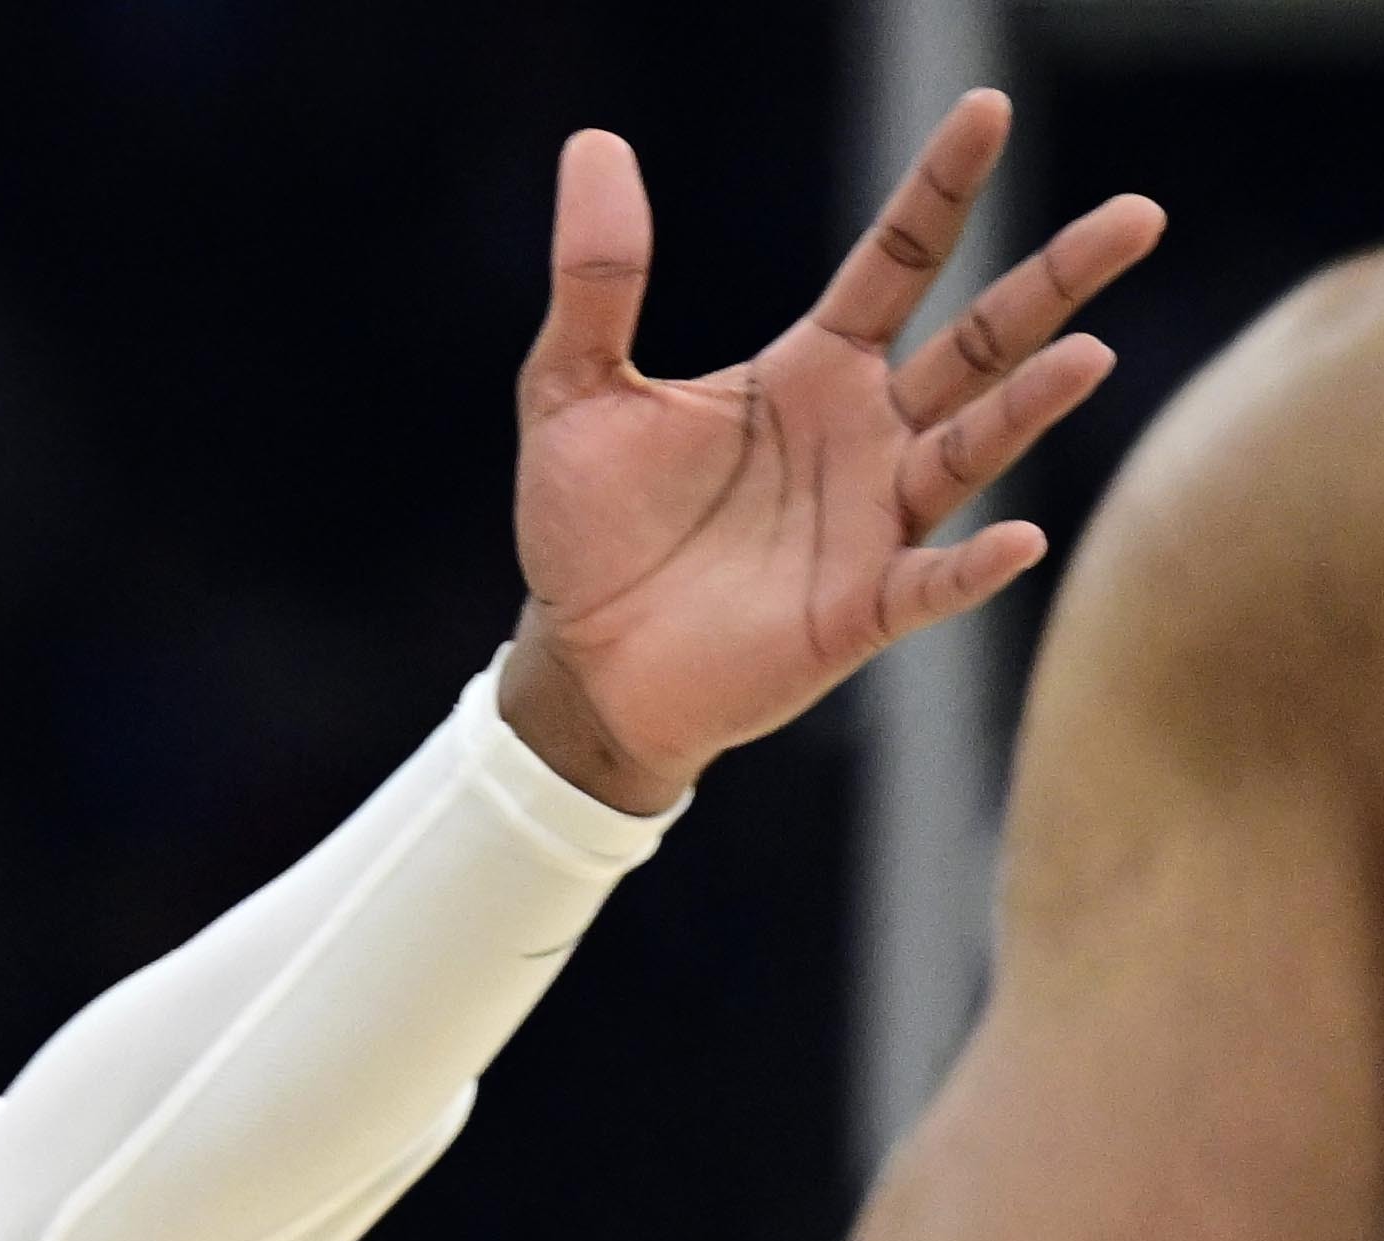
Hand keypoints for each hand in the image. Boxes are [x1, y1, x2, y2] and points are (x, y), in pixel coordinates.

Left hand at [494, 94, 1161, 810]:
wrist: (583, 663)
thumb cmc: (591, 530)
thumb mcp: (572, 389)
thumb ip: (598, 278)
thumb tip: (594, 147)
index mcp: (813, 370)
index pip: (899, 259)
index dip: (942, 187)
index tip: (989, 108)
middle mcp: (867, 434)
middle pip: (982, 340)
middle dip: (1056, 280)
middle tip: (1137, 215)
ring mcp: (875, 521)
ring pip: (974, 447)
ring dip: (1029, 406)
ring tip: (1088, 354)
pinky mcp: (859, 610)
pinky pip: (932, 583)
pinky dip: (975, 565)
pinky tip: (1017, 538)